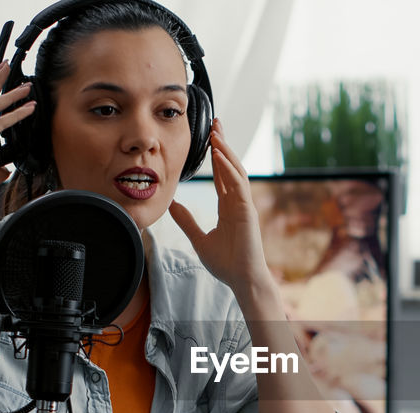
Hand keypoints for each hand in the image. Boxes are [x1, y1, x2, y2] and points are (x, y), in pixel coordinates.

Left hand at [169, 118, 271, 296]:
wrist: (242, 280)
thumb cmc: (226, 264)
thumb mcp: (199, 239)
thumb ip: (187, 221)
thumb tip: (172, 205)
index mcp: (228, 207)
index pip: (222, 176)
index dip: (216, 157)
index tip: (209, 140)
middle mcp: (237, 202)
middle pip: (230, 167)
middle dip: (223, 145)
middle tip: (215, 123)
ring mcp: (244, 205)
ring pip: (236, 171)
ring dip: (226, 151)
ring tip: (216, 132)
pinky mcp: (247, 211)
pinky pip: (238, 184)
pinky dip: (229, 168)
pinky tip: (220, 155)